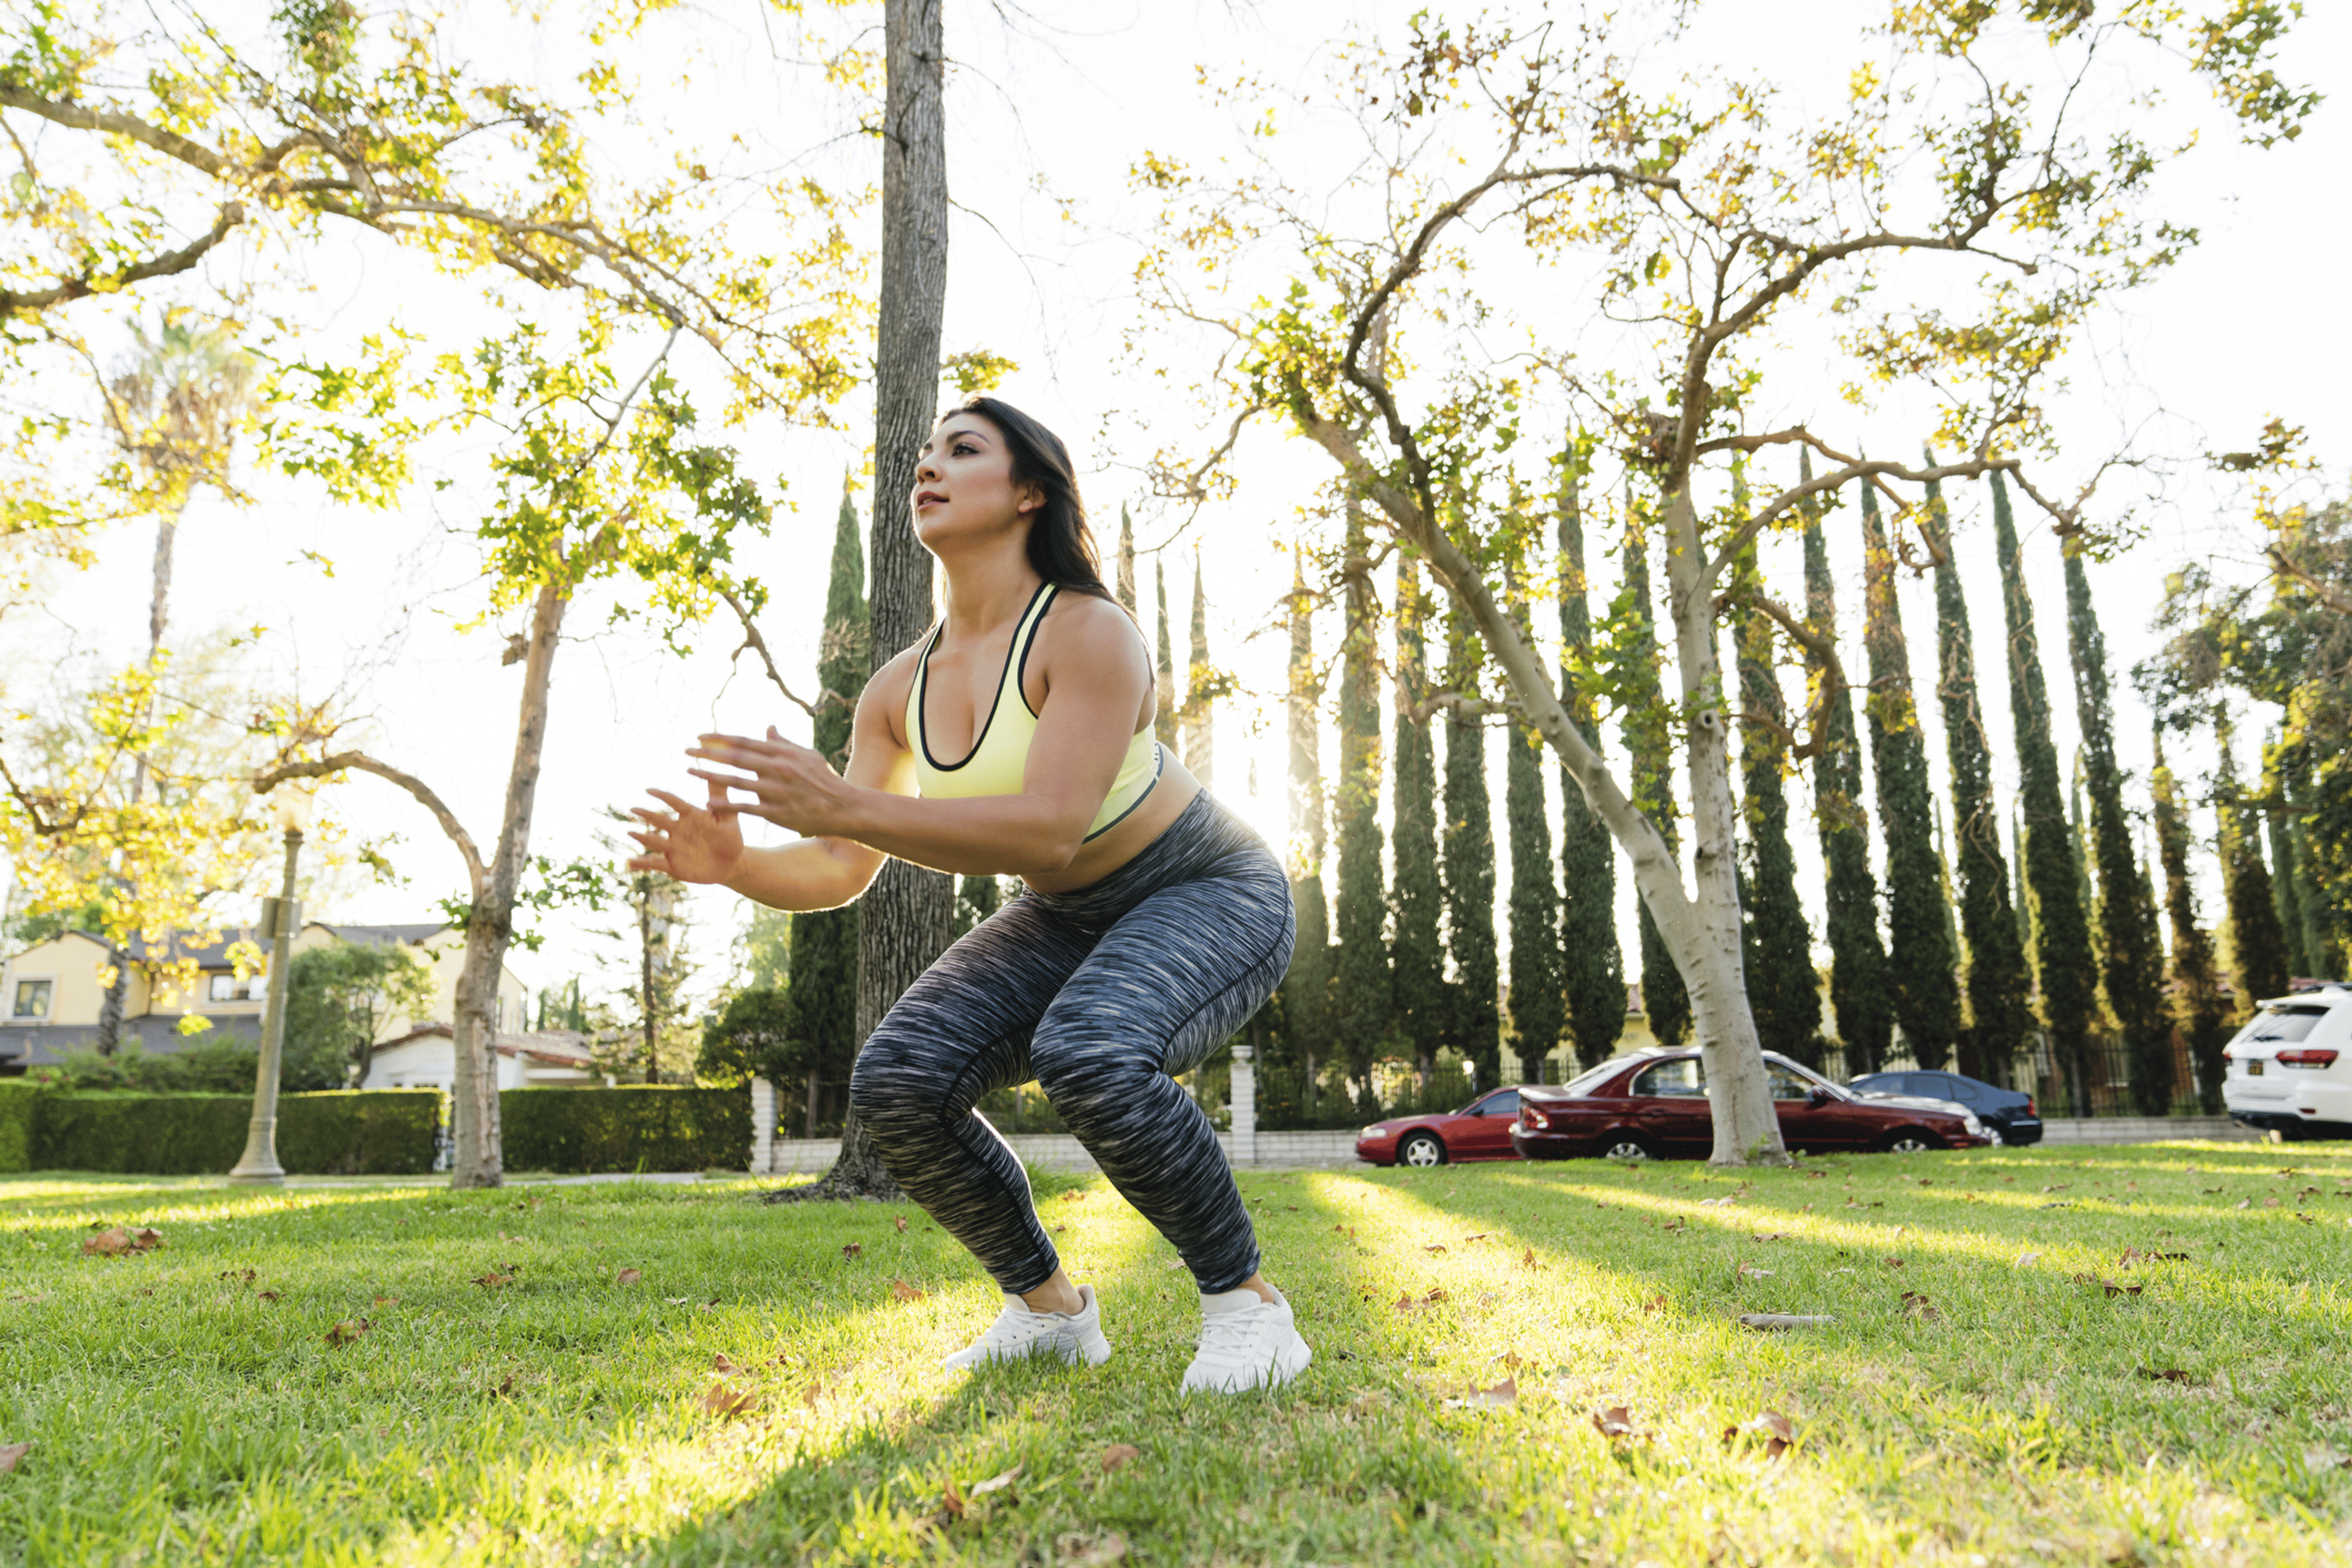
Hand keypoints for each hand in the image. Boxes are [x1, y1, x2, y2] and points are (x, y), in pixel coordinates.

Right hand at [626, 786, 744, 885]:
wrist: (731, 865)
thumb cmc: (730, 839)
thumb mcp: (729, 819)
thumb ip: (721, 798)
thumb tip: (716, 773)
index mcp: (691, 816)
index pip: (674, 803)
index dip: (662, 796)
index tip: (648, 790)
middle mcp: (678, 830)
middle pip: (659, 820)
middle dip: (646, 815)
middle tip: (633, 809)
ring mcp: (673, 847)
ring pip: (654, 841)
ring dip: (642, 837)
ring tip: (630, 833)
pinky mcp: (672, 865)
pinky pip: (655, 864)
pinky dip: (642, 864)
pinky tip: (630, 863)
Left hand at [686, 726, 845, 834]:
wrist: (843, 808)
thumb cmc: (825, 780)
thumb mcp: (808, 755)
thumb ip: (784, 743)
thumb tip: (768, 727)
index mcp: (783, 753)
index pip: (744, 742)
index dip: (720, 738)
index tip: (700, 736)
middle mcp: (778, 769)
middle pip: (735, 758)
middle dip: (707, 753)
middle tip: (686, 750)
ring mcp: (777, 792)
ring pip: (736, 782)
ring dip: (709, 776)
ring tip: (689, 771)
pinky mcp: (777, 813)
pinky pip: (746, 808)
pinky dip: (726, 806)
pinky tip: (708, 804)